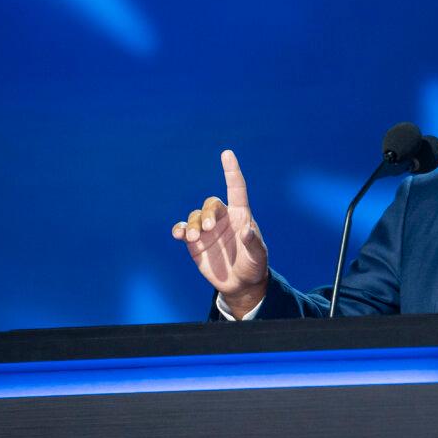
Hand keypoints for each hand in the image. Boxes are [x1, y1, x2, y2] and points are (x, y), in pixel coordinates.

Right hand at [172, 149, 268, 316]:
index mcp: (241, 216)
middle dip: (207, 213)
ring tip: (192, 237)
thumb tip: (247, 230)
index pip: (236, 189)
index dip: (231, 171)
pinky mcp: (195, 242)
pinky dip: (179, 229)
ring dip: (192, 224)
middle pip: (211, 204)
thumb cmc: (254, 266)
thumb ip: (254, 243)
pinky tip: (179, 235)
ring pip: (195, 216)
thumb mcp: (259, 256)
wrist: (241, 284)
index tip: (227, 153)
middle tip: (208, 228)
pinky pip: (182, 229)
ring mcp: (207, 230)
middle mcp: (222, 219)